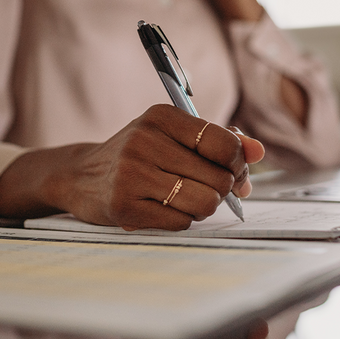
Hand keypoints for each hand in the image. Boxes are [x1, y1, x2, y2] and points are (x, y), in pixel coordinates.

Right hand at [0, 104, 263, 230]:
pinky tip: (162, 208)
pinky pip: (180, 222)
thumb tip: (258, 151)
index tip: (232, 169)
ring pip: (204, 203)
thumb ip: (219, 140)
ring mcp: (131, 174)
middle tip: (205, 187)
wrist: (81, 176)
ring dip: (203, 207)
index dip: (238, 162)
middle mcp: (144, 140)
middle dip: (221, 189)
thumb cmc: (138, 154)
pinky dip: (181, 219)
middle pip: (218, 178)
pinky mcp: (123, 206)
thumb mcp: (173, 135)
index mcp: (161, 116)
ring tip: (185, 199)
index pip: (223, 143)